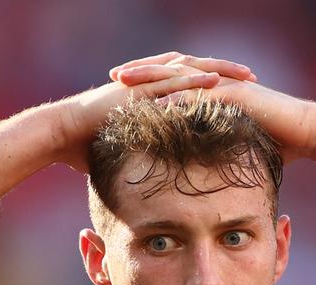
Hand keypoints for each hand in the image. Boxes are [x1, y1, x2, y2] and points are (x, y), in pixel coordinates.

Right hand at [53, 52, 255, 172]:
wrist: (62, 135)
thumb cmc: (85, 147)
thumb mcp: (123, 152)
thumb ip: (139, 159)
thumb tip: (147, 183)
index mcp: (150, 95)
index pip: (190, 85)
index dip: (216, 88)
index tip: (241, 94)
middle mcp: (149, 84)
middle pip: (196, 71)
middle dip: (226, 73)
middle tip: (254, 78)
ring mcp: (143, 84)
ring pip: (188, 70)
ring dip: (219, 71)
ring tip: (246, 76)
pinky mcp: (136, 89)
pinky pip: (169, 81)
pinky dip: (194, 80)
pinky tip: (216, 82)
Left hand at [112, 54, 315, 163]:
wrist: (305, 132)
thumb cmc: (276, 141)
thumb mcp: (237, 143)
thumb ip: (217, 145)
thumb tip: (201, 164)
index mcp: (213, 89)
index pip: (174, 80)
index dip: (148, 82)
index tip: (121, 88)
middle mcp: (217, 81)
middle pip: (172, 69)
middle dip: (142, 72)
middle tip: (113, 76)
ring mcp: (226, 85)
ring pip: (182, 75)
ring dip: (153, 77)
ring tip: (127, 82)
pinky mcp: (237, 94)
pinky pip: (203, 93)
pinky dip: (180, 96)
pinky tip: (159, 102)